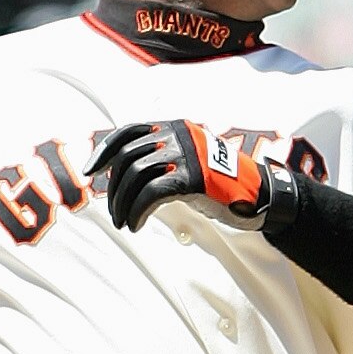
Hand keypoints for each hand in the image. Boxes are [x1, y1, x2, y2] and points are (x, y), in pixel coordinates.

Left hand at [92, 118, 288, 234]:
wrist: (261, 195)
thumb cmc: (221, 184)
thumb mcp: (189, 162)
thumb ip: (161, 161)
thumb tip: (122, 175)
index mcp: (174, 128)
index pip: (128, 132)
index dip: (104, 151)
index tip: (91, 172)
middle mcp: (178, 135)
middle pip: (128, 157)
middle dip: (114, 188)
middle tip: (114, 213)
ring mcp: (187, 155)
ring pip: (136, 175)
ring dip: (123, 203)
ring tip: (124, 222)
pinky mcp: (194, 178)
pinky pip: (152, 193)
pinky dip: (137, 211)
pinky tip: (135, 225)